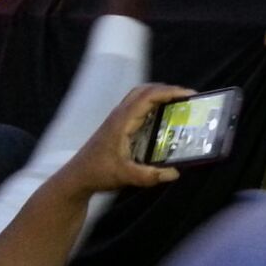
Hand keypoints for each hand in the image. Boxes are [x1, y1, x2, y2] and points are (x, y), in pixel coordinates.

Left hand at [54, 83, 190, 197]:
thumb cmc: (98, 173)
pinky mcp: (117, 123)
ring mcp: (117, 118)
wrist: (77, 177)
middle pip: (144, 90)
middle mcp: (120, 115)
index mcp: (122, 121)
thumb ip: (150, 176)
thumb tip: (175, 172)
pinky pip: (137, 104)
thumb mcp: (126, 176)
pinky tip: (161, 115)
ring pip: (139, 95)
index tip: (189, 95)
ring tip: (177, 102)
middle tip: (186, 97)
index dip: (169, 92)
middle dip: (167, 89)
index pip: (148, 97)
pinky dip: (152, 102)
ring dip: (158, 94)